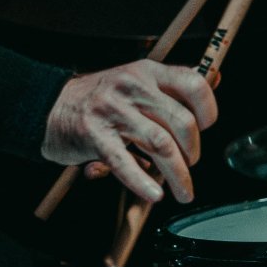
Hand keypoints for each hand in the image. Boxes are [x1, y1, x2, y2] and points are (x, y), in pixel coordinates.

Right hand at [42, 60, 217, 205]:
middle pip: (181, 121)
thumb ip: (174, 84)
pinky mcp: (95, 135)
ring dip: (178, 174)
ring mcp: (114, 111)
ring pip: (160, 144)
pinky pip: (124, 162)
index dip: (208, 109)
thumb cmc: (100, 97)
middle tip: (191, 165)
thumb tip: (215, 78)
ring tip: (183, 191)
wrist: (51, 105)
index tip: (206, 128)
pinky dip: (142, 182)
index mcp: (148, 72)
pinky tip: (154, 194)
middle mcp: (133, 88)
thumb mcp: (138, 80)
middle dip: (194, 152)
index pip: (193, 83)